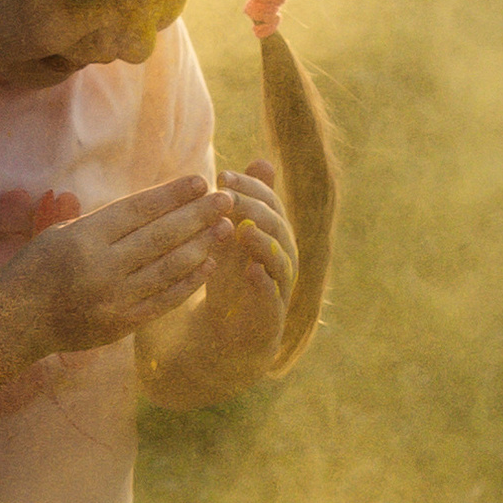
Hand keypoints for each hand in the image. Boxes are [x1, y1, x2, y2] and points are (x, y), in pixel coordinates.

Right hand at [2, 170, 231, 357]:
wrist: (16, 321)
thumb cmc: (37, 268)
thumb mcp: (60, 232)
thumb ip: (103, 220)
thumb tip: (153, 202)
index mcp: (83, 238)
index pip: (138, 210)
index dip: (172, 194)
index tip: (200, 181)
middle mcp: (100, 267)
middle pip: (160, 236)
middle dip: (197, 215)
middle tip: (226, 198)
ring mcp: (112, 299)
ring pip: (168, 268)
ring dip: (202, 245)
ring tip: (225, 227)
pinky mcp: (121, 325)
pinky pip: (163, 301)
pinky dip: (189, 282)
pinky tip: (209, 263)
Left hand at [190, 160, 296, 370]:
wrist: (220, 342)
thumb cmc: (227, 284)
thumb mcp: (228, 240)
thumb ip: (242, 207)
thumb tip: (263, 160)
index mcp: (273, 240)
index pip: (270, 205)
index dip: (252, 189)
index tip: (222, 176)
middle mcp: (282, 262)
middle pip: (278, 228)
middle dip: (254, 209)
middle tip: (227, 197)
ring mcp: (279, 291)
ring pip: (281, 262)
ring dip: (263, 243)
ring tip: (243, 230)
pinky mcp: (270, 321)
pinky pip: (273, 301)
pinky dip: (264, 285)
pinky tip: (251, 271)